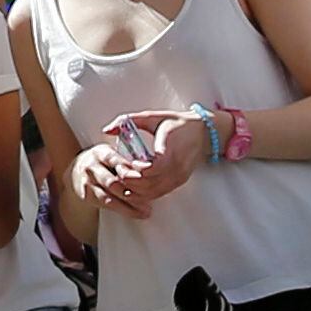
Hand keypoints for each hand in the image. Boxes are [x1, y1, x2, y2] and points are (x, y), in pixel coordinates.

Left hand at [72, 117, 203, 220]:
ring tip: (123, 180)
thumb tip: (106, 129)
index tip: (124, 164)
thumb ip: (128, 121)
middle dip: (131, 181)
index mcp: (171, 149)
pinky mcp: (179, 182)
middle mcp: (177, 167)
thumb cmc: (177, 123)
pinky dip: (145, 193)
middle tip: (118, 173)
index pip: (152, 168)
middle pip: (150, 184)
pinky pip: (160, 193)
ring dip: (136, 190)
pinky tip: (134, 187)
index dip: (136, 170)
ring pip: (154, 192)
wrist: (204, 133)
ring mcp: (179, 177)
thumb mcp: (152, 117)